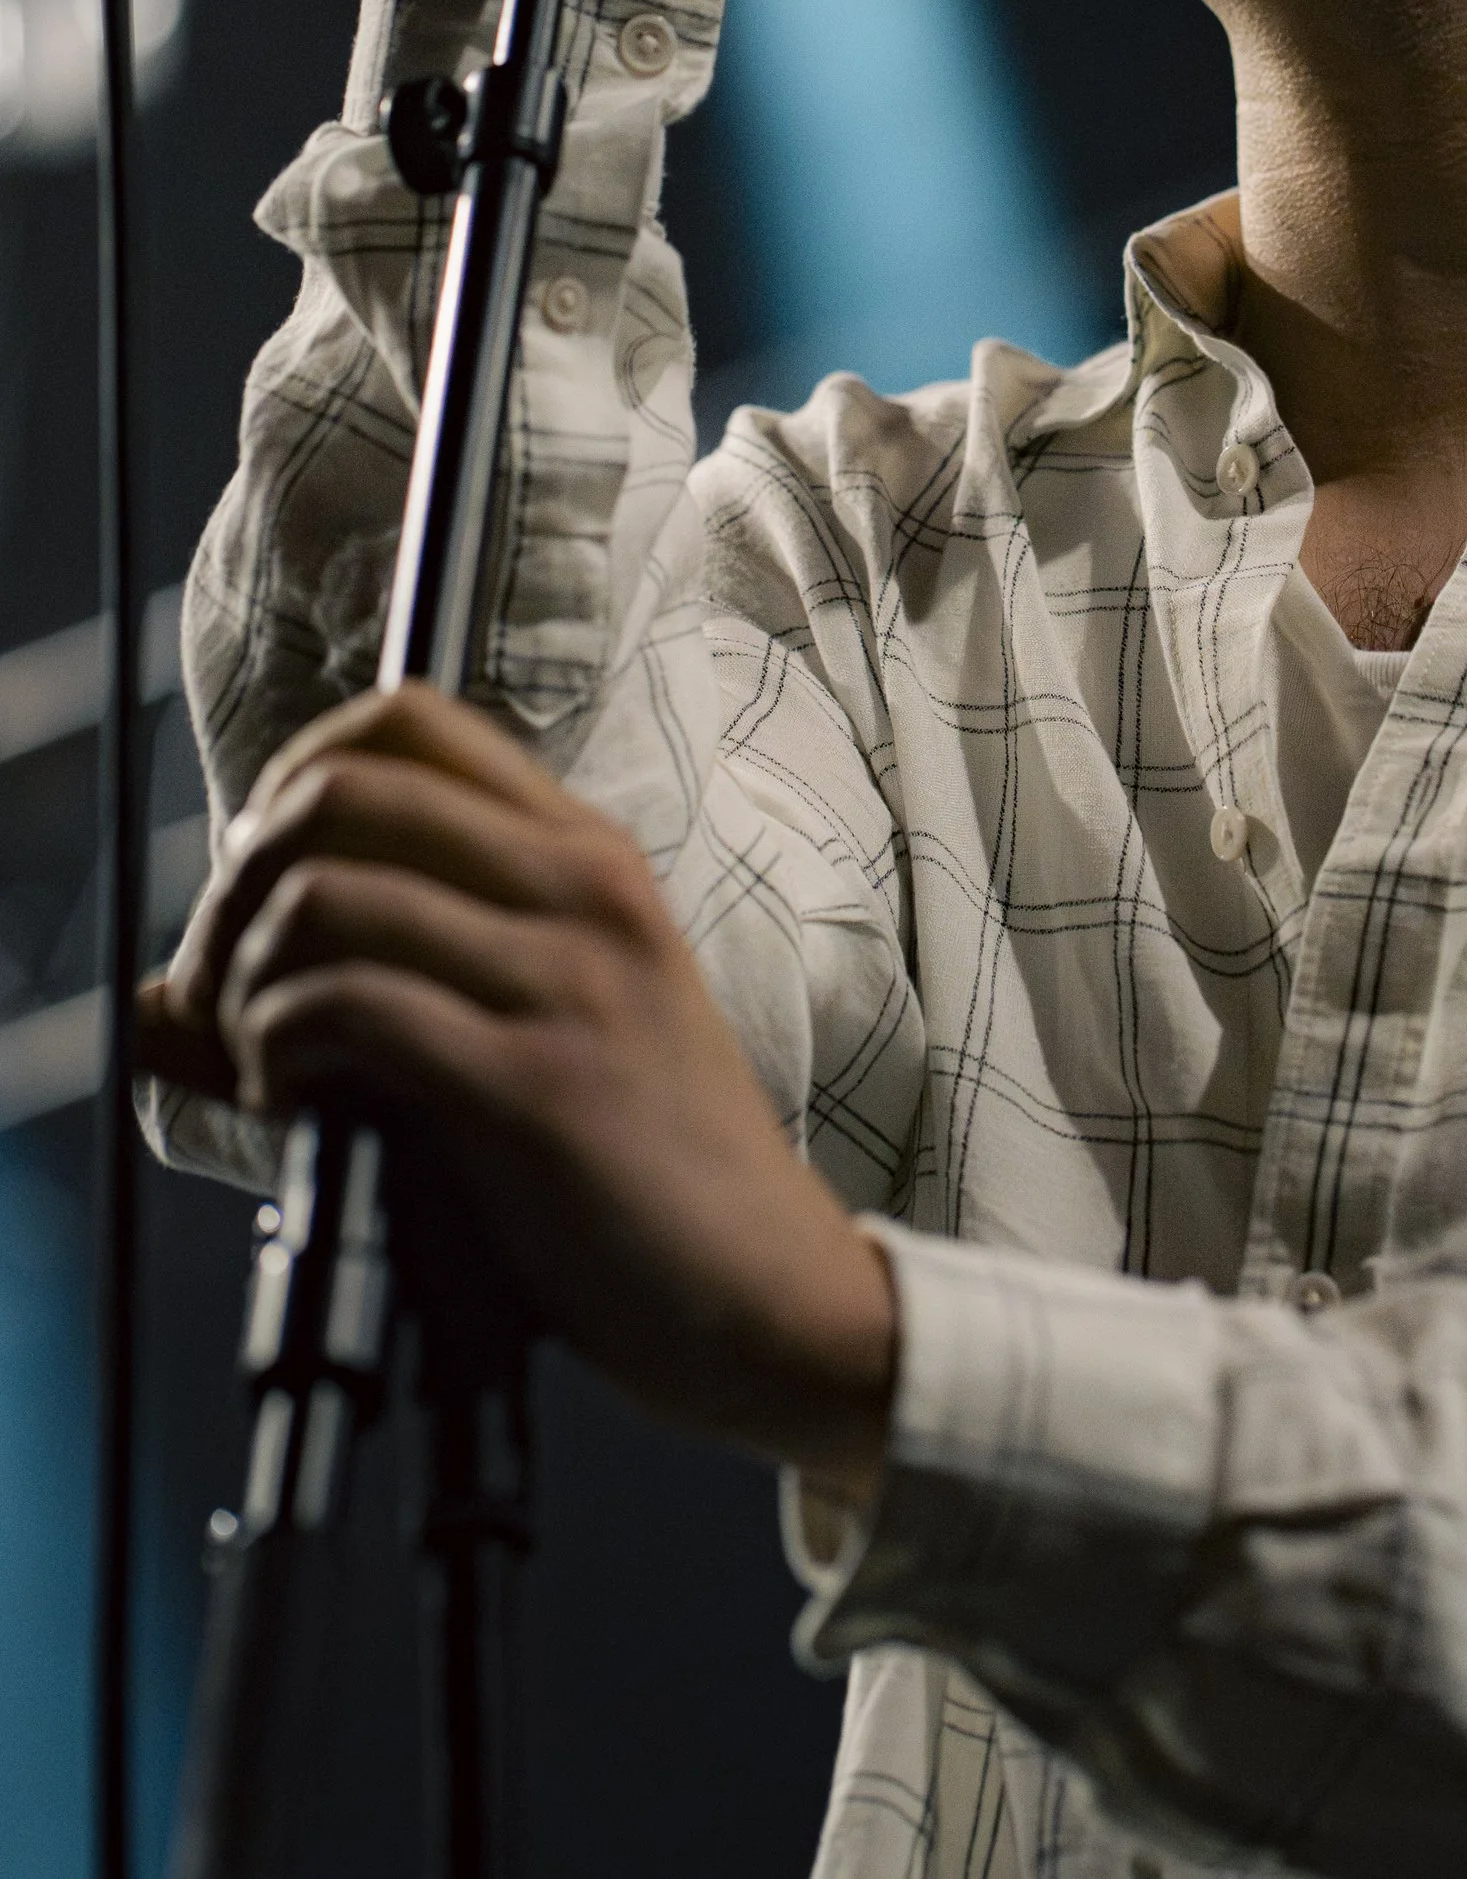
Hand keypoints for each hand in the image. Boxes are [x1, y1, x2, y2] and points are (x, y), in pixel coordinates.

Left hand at [139, 686, 894, 1480]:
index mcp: (588, 857)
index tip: (263, 886)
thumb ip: (396, 978)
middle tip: (225, 984)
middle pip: (342, 787)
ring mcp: (568, 980)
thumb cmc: (637, 1171)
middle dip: (238, 882)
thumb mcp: (544, 1024)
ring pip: (328, 893)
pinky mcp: (537, 1085)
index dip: (293, 780)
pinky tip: (295, 1103)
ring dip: (246, 980)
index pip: (409, 720)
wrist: (767, 1290)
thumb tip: (155, 1003)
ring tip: (264, 1057)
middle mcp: (584, 889)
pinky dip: (278, 1049)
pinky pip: (349, 1007)